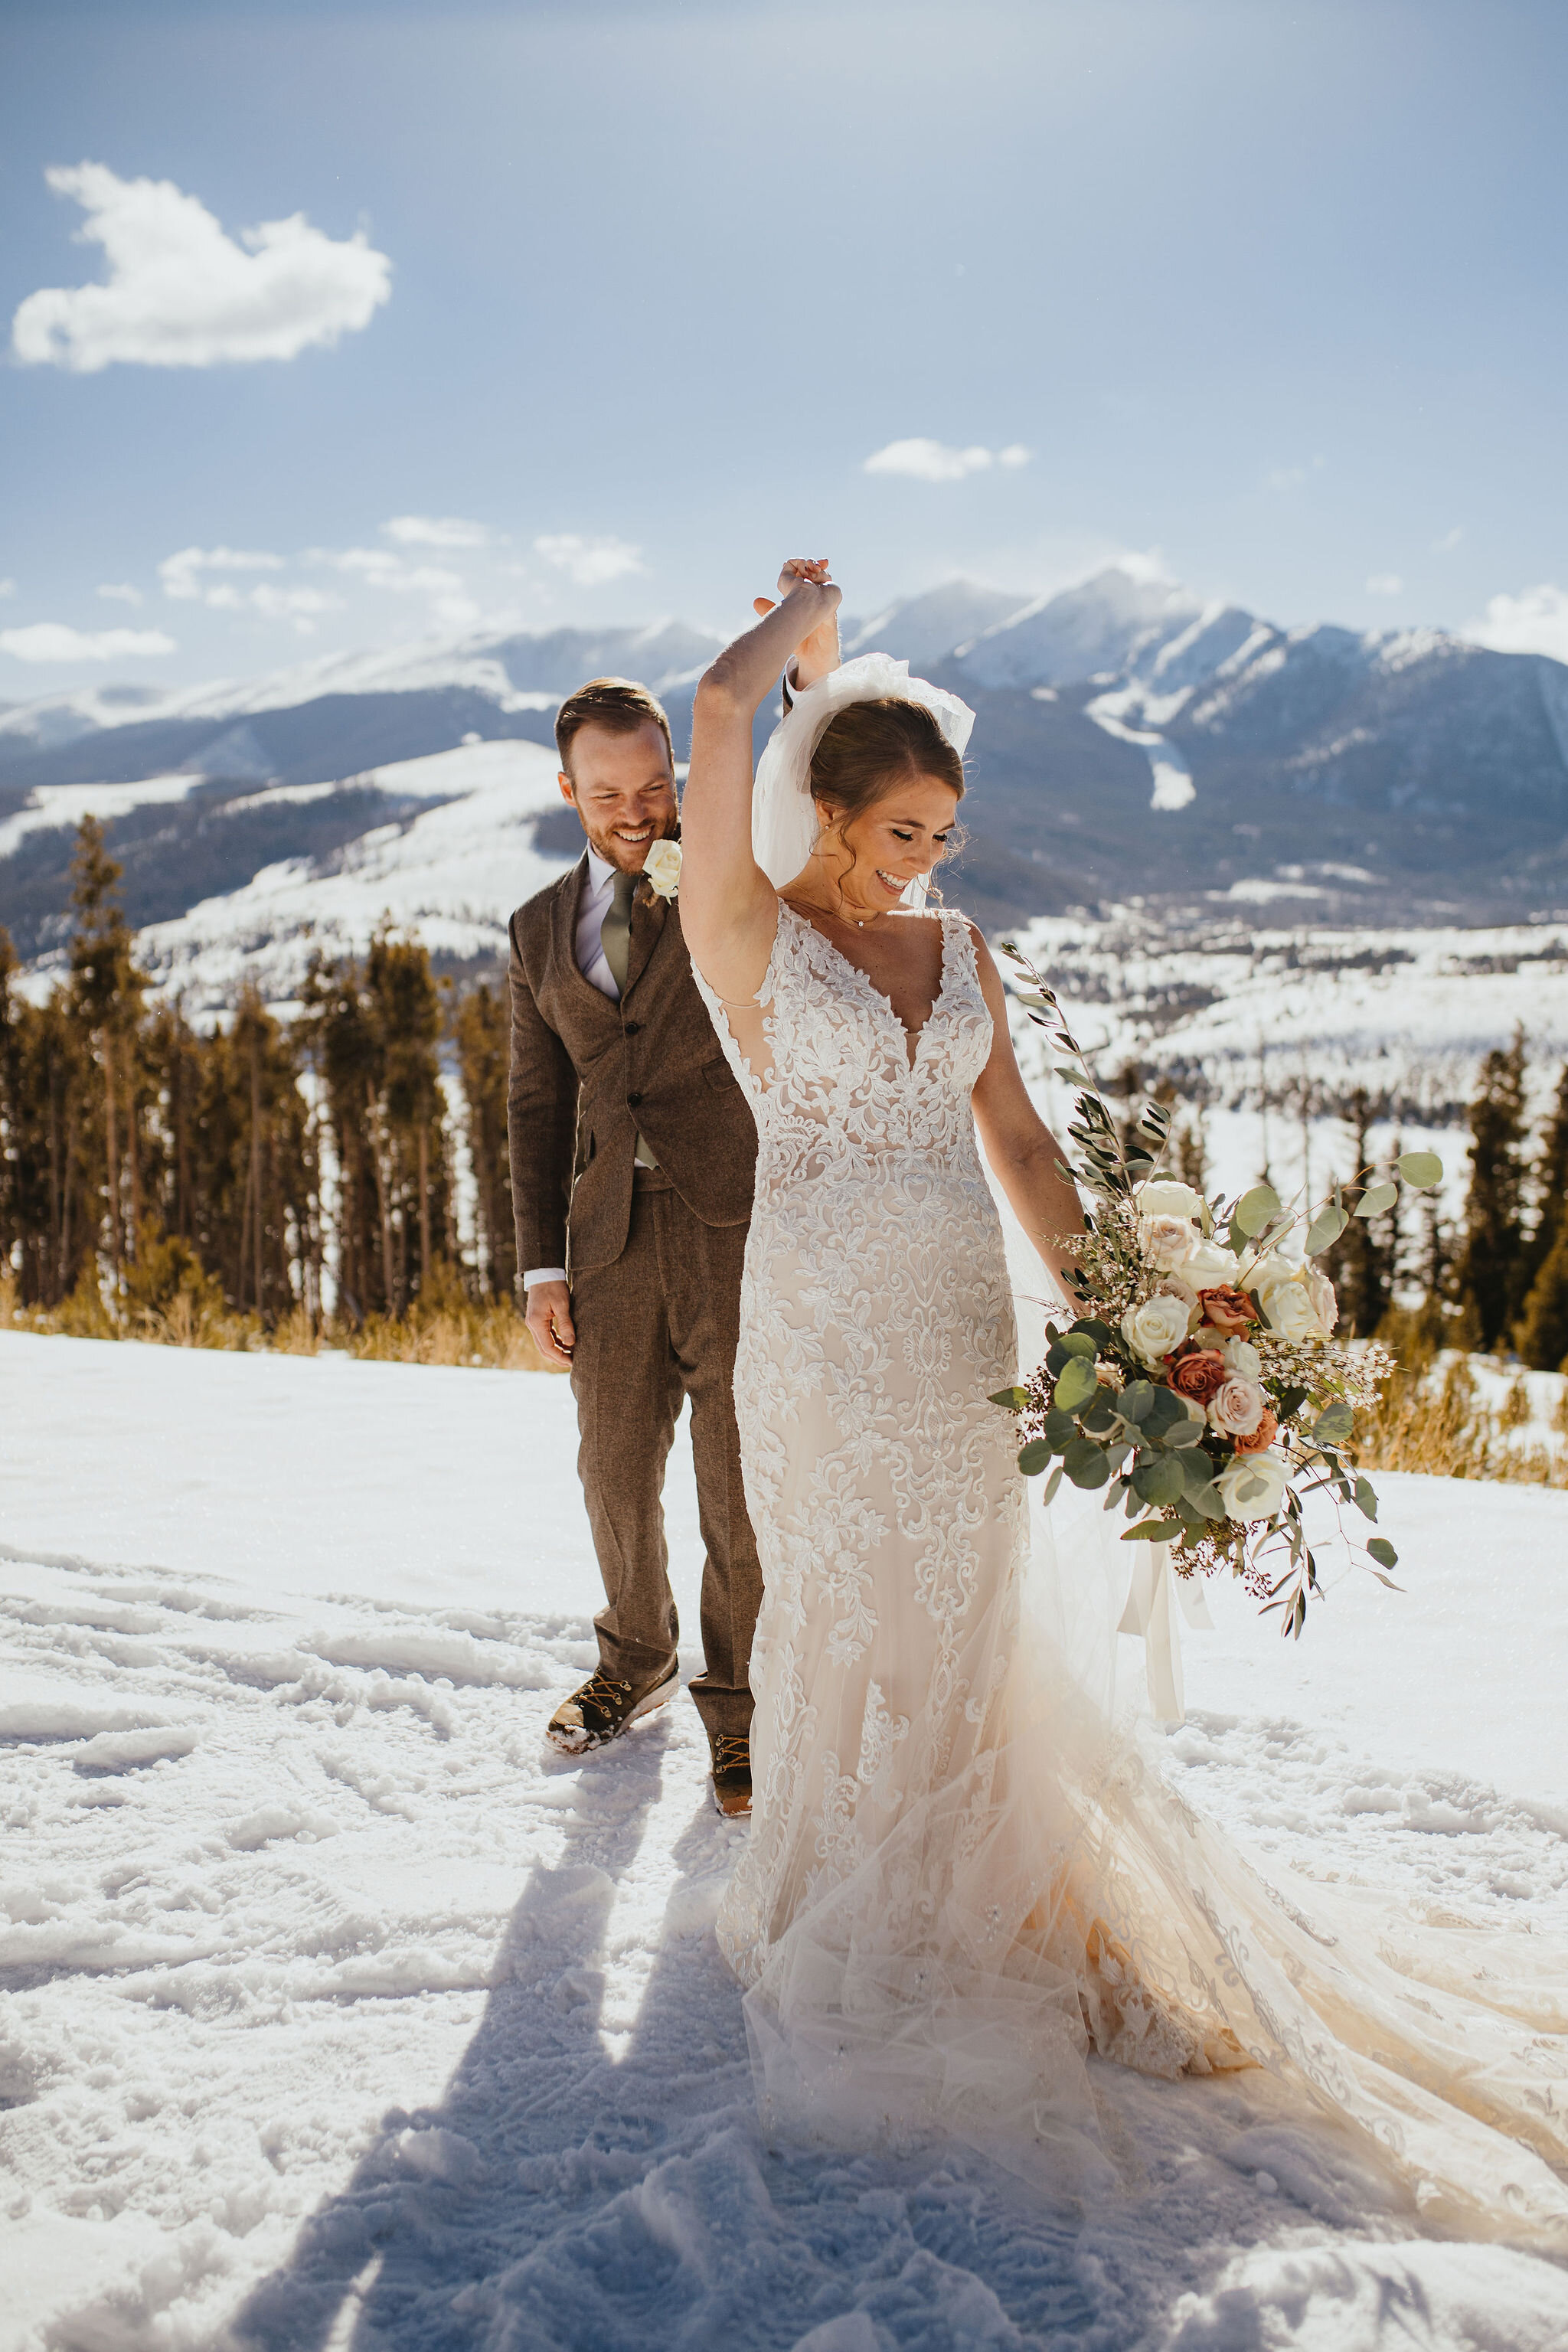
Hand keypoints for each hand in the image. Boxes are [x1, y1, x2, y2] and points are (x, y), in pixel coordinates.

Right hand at [525, 1279, 575, 1368]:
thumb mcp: (562, 1304)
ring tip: (572, 1355)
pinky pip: (545, 1336)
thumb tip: (571, 1343)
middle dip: (558, 1358)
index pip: (548, 1347)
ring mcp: (533, 1323)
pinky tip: (566, 1344)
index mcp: (536, 1322)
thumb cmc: (554, 1285)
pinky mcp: (538, 1320)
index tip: (573, 1362)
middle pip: (544, 1349)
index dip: (560, 1357)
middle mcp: (532, 1325)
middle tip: (573, 1363)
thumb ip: (566, 1324)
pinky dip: (555, 1342)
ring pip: (544, 1344)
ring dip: (557, 1351)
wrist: (544, 1272)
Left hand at [753, 557, 840, 686]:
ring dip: (822, 576)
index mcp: (807, 600)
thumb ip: (772, 611)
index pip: (806, 577)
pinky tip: (819, 588)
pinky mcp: (832, 620)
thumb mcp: (785, 624)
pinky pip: (832, 604)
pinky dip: (827, 595)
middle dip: (815, 566)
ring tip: (814, 571)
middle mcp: (818, 602)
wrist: (815, 660)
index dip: (802, 566)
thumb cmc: (802, 642)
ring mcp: (827, 610)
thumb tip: (755, 601)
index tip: (795, 560)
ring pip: (828, 586)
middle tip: (808, 563)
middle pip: (819, 576)